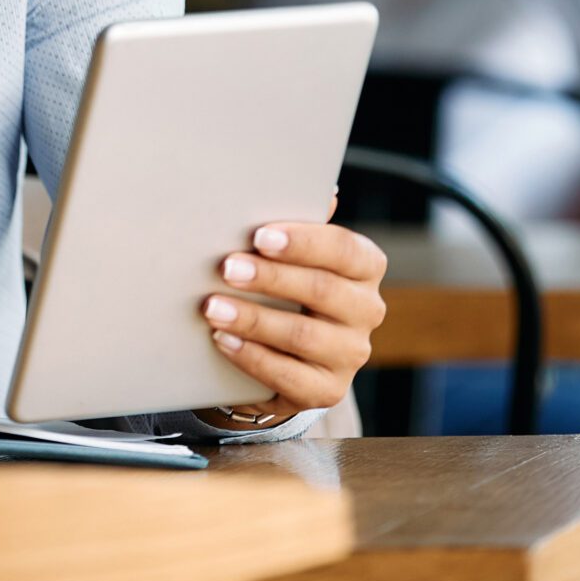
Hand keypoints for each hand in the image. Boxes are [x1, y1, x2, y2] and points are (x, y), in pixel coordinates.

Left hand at [198, 214, 386, 421]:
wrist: (282, 349)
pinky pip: (289, 375)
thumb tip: (324, 190)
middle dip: (270, 278)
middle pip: (322, 290)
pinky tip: (223, 339)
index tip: (259, 236)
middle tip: (226, 267)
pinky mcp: (328, 390)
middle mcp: (367, 310)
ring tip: (212, 306)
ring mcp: (351, 354)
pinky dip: (251, 356)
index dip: (303, 242)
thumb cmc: (285, 285)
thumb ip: (300, 225)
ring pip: (303, 335)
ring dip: (252, 319)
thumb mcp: (292, 253)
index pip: (344, 249)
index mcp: (365, 267)